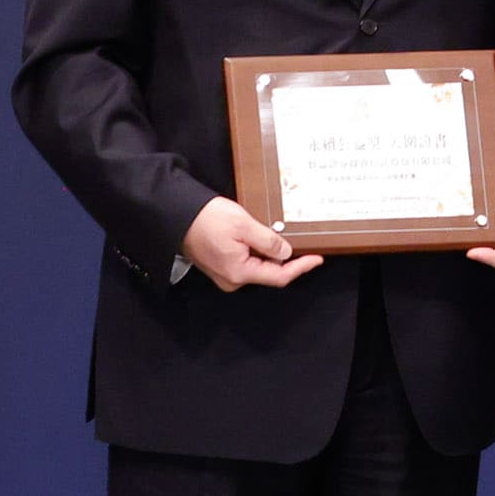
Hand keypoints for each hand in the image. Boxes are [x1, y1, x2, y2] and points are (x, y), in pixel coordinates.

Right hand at [182, 195, 318, 290]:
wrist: (176, 215)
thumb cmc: (207, 219)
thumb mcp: (244, 225)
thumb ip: (268, 241)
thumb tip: (286, 253)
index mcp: (239, 273)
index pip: (279, 276)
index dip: (300, 268)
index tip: (317, 258)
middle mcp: (232, 280)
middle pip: (269, 272)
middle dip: (284, 258)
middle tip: (296, 239)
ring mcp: (224, 274)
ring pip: (258, 266)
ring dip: (269, 252)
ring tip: (271, 232)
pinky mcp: (220, 266)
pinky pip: (246, 262)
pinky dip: (256, 250)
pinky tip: (258, 235)